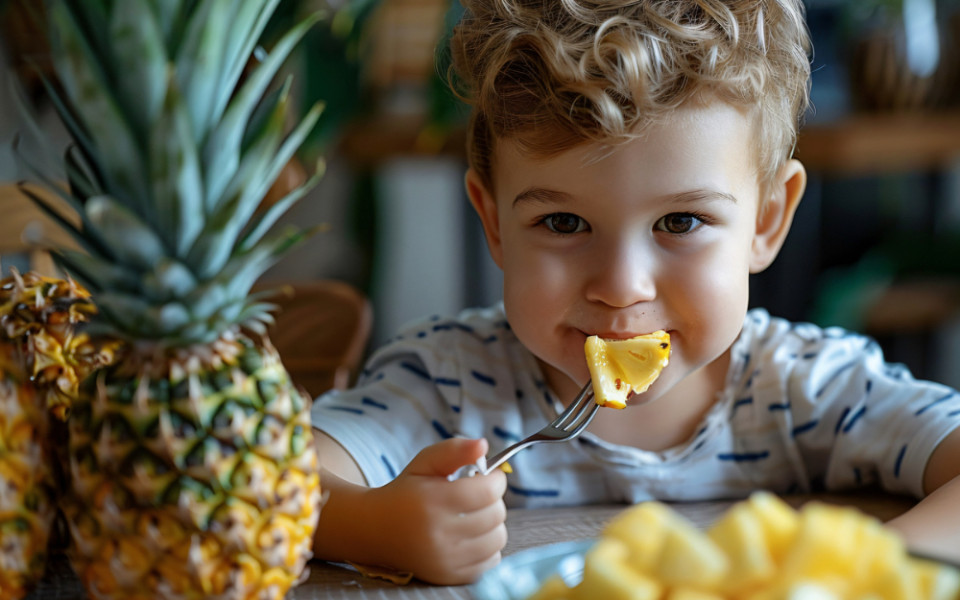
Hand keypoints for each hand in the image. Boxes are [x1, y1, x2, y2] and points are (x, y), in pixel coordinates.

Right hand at [371, 437, 507, 583]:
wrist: (376, 529)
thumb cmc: (406, 491)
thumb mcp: (425, 462)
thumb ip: (455, 449)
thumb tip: (483, 445)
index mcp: (432, 501)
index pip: (488, 490)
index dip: (495, 478)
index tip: (488, 475)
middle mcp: (438, 534)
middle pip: (495, 514)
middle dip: (493, 499)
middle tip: (477, 494)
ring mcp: (444, 559)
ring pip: (497, 539)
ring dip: (493, 523)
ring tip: (475, 514)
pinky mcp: (449, 576)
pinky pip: (491, 560)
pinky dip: (488, 546)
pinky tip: (471, 535)